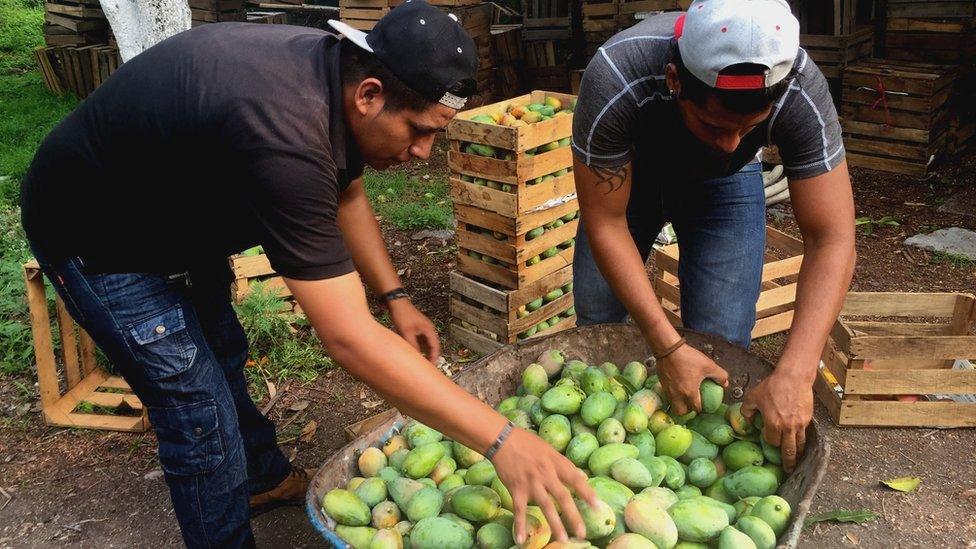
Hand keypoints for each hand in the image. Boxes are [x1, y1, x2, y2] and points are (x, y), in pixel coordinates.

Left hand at [388, 299, 440, 362]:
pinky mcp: (417, 328)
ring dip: (425, 352)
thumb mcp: (406, 332)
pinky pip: (421, 340)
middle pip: (433, 346)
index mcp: (429, 329)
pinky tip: (414, 353)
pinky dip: (420, 347)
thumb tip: (416, 357)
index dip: (434, 357)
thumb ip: (412, 345)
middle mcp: (428, 329)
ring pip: (426, 344)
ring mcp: (423, 328)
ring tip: (421, 362)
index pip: (436, 347)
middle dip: (431, 356)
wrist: (396, 302)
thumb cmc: (402, 314)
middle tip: (427, 366)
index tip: (432, 366)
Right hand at [492, 428, 598, 543]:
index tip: (598, 506)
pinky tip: (521, 540)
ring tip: (563, 539)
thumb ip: (565, 465)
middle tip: (582, 533)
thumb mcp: (550, 450)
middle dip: (573, 516)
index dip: (587, 492)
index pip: (575, 478)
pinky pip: (519, 510)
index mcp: (556, 462)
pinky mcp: (516, 489)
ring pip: (545, 506)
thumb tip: (583, 476)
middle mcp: (546, 473)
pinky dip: (520, 525)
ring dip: (554, 524)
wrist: (503, 439)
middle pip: (562, 496)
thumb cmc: (528, 443)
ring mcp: (531, 482)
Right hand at [656, 343, 728, 415]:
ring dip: (679, 403)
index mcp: (689, 393)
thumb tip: (725, 383)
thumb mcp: (708, 365)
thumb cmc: (688, 357)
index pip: (696, 408)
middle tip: (691, 404)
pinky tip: (677, 385)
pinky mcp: (662, 384)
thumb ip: (720, 375)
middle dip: (687, 410)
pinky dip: (673, 394)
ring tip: (684, 396)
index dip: (701, 408)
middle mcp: (677, 395)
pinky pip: (668, 395)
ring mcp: (668, 390)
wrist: (669, 349)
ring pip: (673, 404)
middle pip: (681, 412)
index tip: (703, 405)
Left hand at [741, 369, 813, 472]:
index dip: (769, 441)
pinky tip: (802, 446)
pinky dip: (803, 442)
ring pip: (800, 445)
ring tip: (797, 463)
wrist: (794, 377)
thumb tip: (746, 421)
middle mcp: (788, 428)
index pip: (772, 442)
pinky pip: (805, 435)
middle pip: (789, 450)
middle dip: (788, 462)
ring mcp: (800, 424)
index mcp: (773, 424)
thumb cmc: (772, 386)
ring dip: (798, 455)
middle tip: (788, 470)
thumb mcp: (753, 397)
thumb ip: (747, 411)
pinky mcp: (808, 419)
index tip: (768, 438)